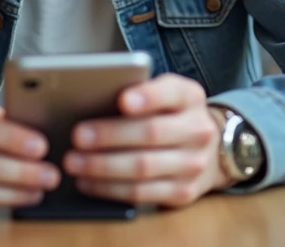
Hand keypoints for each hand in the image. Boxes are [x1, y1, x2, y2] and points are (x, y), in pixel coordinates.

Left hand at [63, 73, 231, 207]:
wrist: (211, 150)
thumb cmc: (171, 115)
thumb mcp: (165, 94)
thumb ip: (138, 91)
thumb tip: (91, 96)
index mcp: (190, 97)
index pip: (171, 92)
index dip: (147, 97)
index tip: (122, 100)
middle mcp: (197, 130)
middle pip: (151, 133)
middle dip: (110, 135)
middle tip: (77, 136)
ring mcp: (193, 164)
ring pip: (143, 168)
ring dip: (102, 167)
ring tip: (73, 162)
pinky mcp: (183, 193)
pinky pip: (141, 194)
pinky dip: (109, 189)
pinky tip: (88, 182)